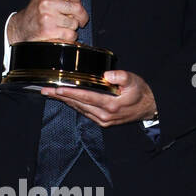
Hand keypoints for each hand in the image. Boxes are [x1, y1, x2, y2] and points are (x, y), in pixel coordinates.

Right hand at [7, 0, 88, 45]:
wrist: (21, 28)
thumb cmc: (37, 11)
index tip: (75, 4)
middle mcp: (45, 3)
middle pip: (77, 7)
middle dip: (81, 16)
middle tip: (78, 19)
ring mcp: (46, 17)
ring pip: (74, 23)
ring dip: (73, 27)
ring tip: (63, 26)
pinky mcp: (48, 31)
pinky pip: (70, 34)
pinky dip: (69, 37)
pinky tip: (62, 34)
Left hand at [41, 70, 156, 126]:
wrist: (149, 108)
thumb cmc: (140, 93)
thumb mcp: (134, 81)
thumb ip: (121, 77)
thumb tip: (107, 75)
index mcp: (110, 105)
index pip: (86, 97)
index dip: (70, 92)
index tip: (57, 89)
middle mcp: (104, 115)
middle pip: (78, 104)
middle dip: (61, 97)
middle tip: (45, 90)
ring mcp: (102, 120)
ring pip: (79, 109)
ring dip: (65, 101)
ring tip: (51, 94)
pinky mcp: (102, 121)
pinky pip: (84, 112)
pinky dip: (74, 105)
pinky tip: (67, 99)